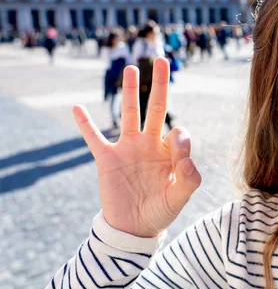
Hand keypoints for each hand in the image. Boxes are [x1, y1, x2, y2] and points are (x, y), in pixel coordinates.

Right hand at [73, 57, 201, 237]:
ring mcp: (127, 149)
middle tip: (161, 60)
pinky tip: (76, 107)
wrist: (134, 228)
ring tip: (132, 68)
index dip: (181, 140)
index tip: (180, 159)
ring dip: (130, 91)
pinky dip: (85, 124)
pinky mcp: (107, 159)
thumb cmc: (160, 211)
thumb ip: (188, 178)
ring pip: (129, 113)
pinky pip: (94, 138)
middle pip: (156, 108)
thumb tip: (184, 159)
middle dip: (160, 84)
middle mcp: (149, 144)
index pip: (179, 133)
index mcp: (169, 152)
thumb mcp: (180, 197)